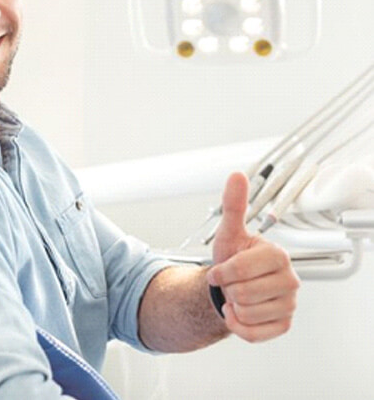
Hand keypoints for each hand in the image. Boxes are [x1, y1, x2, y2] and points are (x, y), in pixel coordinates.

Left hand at [207, 172, 300, 341]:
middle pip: (243, 292)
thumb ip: (234, 205)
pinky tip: (239, 311)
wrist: (232, 286)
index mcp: (278, 255)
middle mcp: (289, 280)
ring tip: (238, 294)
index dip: (222, 272)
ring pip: (246, 312)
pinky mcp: (283, 325)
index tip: (218, 270)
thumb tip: (237, 175)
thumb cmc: (232, 257)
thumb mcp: (229, 231)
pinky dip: (237, 324)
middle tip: (232, 281)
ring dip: (232, 305)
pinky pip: (252, 332)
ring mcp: (289, 304)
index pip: (242, 269)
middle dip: (228, 288)